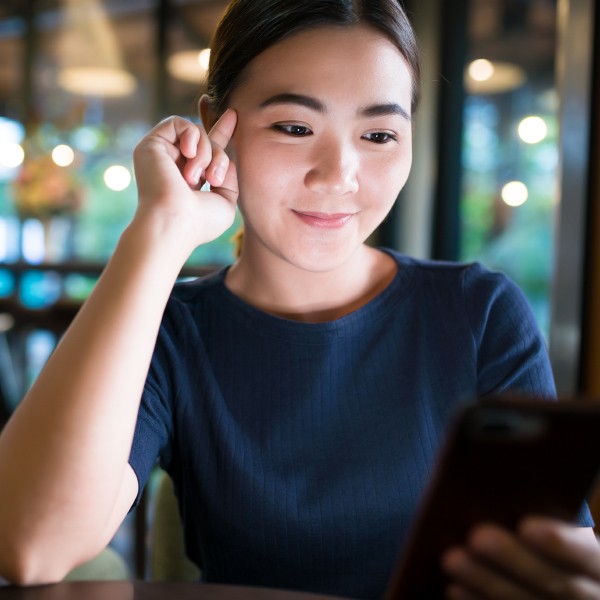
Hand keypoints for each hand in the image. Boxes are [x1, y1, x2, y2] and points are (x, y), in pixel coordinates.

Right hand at [132, 110, 238, 251]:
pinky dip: (191, 137)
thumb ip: (229, 177)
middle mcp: (174, 166)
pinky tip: (188, 155)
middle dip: (219, 156)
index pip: (206, 150)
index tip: (233, 115)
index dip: (221, 131)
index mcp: (190, 180)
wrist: (175, 222)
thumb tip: (225, 158)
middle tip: (214, 180)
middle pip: (206, 140)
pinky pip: (179, 123)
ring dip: (207, 153)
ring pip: (197, 133)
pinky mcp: (151, 144)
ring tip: (199, 178)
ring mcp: (161, 155)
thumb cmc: (200, 222)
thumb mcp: (226, 201)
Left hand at [442, 518, 599, 598]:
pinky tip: (453, 588)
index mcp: (599, 564)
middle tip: (477, 537)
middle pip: (559, 586)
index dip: (563, 544)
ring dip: (487, 583)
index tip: (528, 526)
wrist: (537, 570)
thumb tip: (503, 479)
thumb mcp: (552, 517)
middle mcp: (592, 595)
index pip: (589, 557)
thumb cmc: (545, 527)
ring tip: (452, 558)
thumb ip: (539, 507)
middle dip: (513, 560)